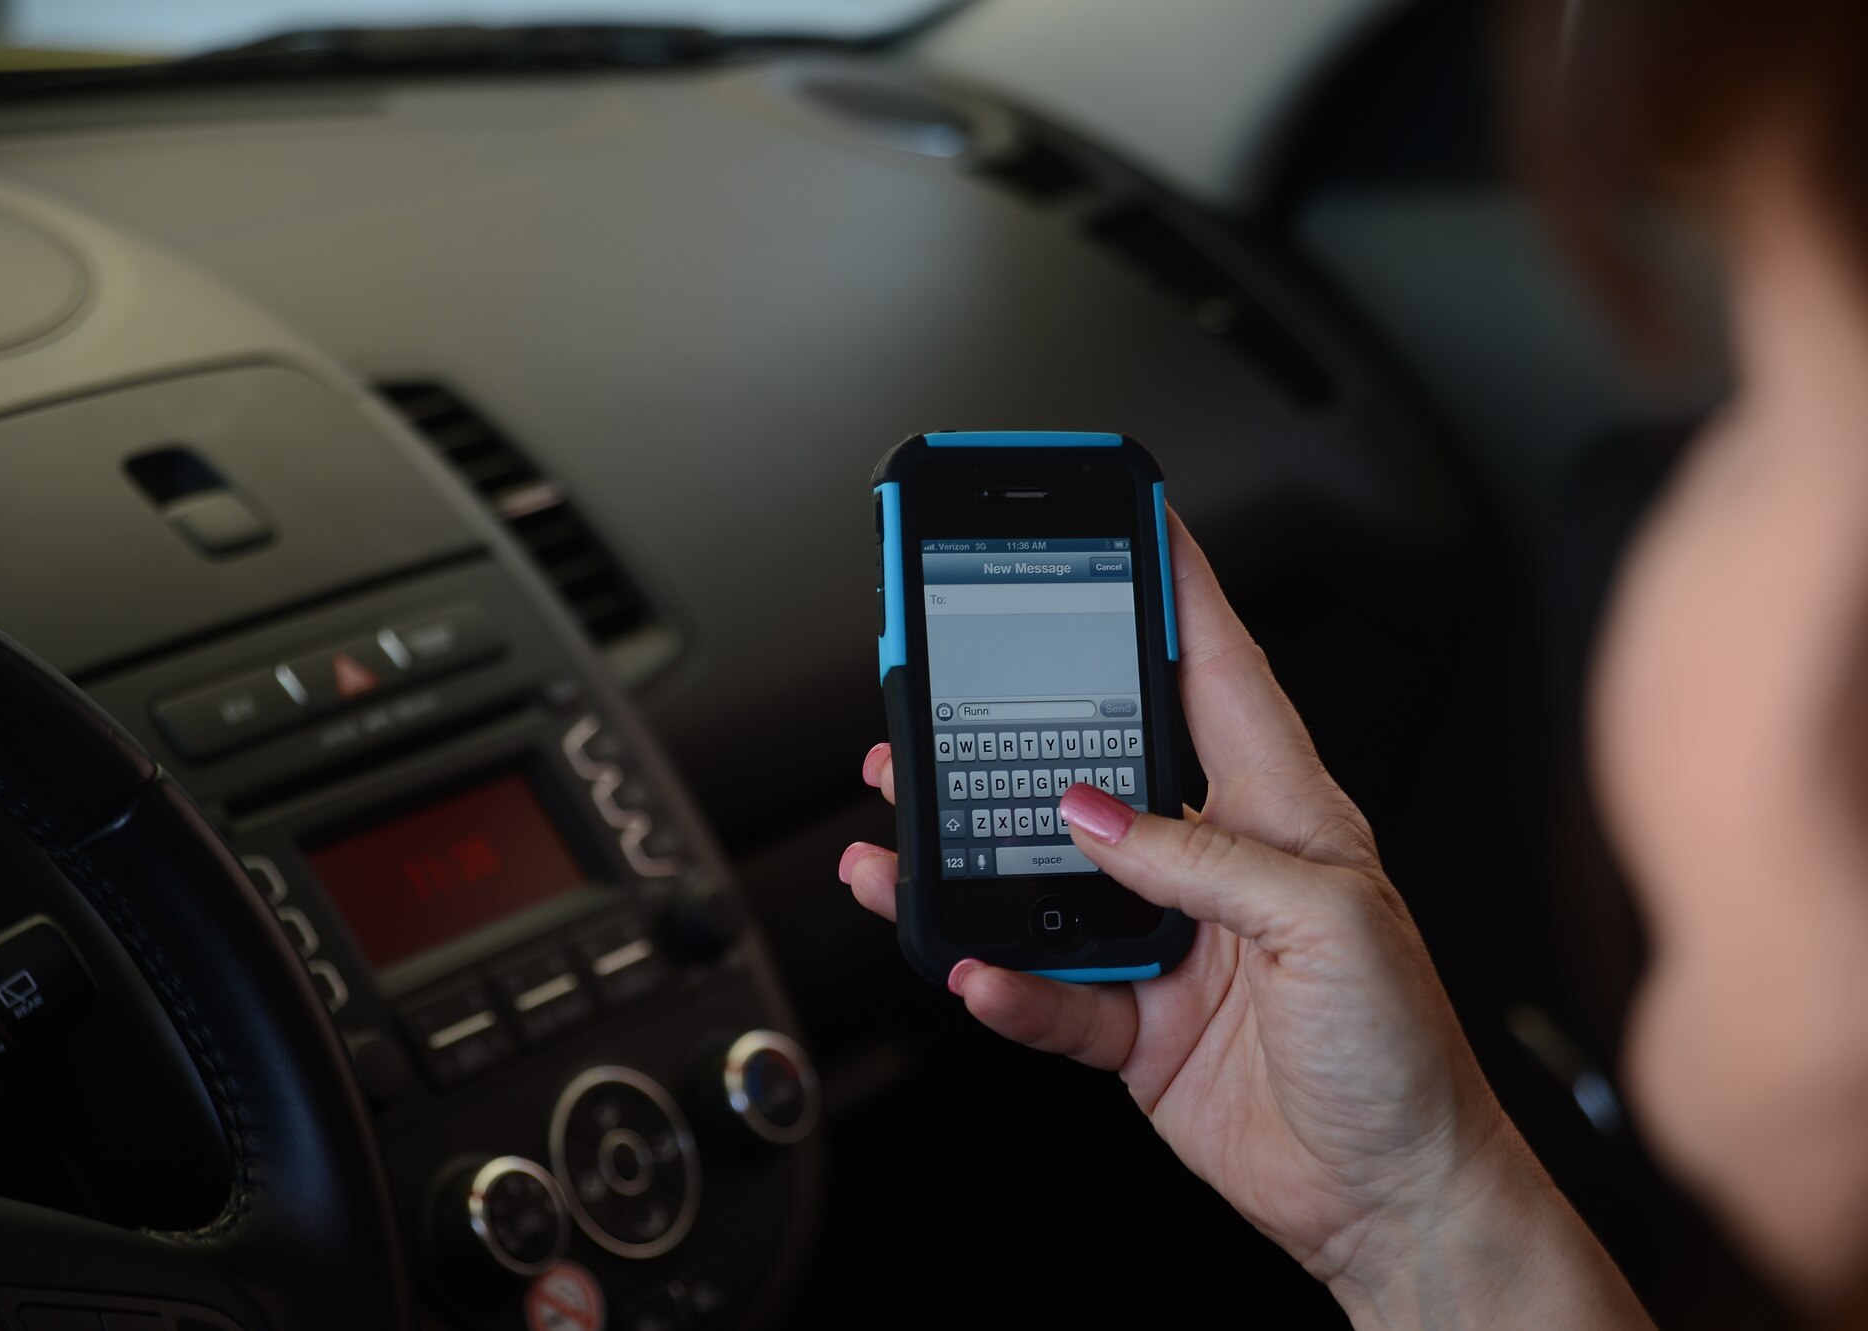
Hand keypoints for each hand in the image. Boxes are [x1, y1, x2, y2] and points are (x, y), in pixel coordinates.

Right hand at [840, 512, 1652, 1328]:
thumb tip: (1094, 816)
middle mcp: (1218, 865)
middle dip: (1018, 724)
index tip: (1134, 518)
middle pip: (1098, 767)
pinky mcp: (1137, 1022)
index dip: (1180, 588)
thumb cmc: (1404, 1055)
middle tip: (944, 692)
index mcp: (1284, 813)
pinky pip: (1048, 990)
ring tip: (900, 828)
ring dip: (970, 853)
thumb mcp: (1329, 924)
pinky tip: (975, 969)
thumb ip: (1205, 860)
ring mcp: (1170, 943)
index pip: (1220, 671)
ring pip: (1044, 877)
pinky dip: (1004, 982)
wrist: (1394, 1200)